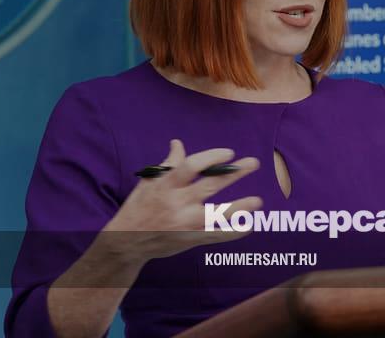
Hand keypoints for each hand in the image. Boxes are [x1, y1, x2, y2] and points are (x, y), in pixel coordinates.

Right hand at [100, 139, 261, 263]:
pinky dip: (234, 232)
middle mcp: (176, 203)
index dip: (211, 157)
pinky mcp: (190, 239)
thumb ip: (168, 164)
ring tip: (258, 200)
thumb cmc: (139, 206)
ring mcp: (185, 223)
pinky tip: (249, 225)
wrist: (126, 242)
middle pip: (210, 186)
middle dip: (234, 174)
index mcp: (166, 185)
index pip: (191, 166)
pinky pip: (216, 236)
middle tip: (253, 163)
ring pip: (217, 214)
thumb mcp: (148, 182)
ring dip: (240, 207)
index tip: (229, 153)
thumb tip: (178, 143)